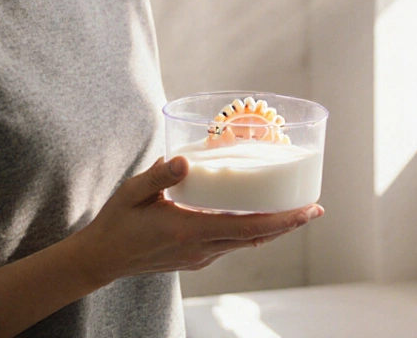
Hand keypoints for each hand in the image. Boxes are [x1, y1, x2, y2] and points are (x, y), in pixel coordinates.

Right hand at [76, 156, 323, 282]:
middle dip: (288, 224)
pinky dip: (252, 231)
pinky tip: (257, 218)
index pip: (249, 227)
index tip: (307, 211)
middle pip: (256, 237)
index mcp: (192, 230)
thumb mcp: (135, 192)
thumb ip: (161, 176)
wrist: (102, 258)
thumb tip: (185, 158)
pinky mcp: (196, 258)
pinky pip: (232, 244)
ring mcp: (200, 256)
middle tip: (315, 209)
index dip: (282, 220)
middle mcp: (202, 248)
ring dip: (272, 228)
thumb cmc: (118, 222)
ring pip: (246, 242)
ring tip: (294, 212)